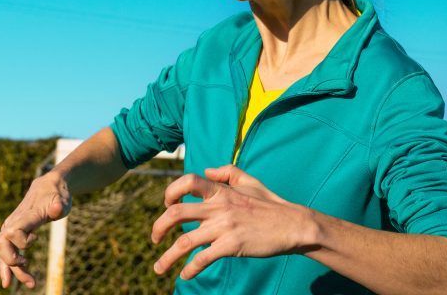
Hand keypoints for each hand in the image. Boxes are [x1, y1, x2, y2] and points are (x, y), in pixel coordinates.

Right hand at [0, 173, 71, 288]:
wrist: (48, 186)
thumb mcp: (62, 200)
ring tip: (30, 284)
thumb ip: (58, 206)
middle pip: (2, 246)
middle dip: (12, 262)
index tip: (35, 239)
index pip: (13, 232)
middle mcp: (13, 223)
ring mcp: (10, 229)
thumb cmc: (56, 195)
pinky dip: (8, 268)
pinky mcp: (12, 235)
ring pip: (3, 253)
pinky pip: (5, 254)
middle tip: (29, 271)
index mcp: (24, 216)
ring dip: (13, 271)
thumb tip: (56, 210)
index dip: (21, 241)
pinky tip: (9, 282)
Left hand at [151, 166, 318, 279]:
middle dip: (158, 227)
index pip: (188, 181)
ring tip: (158, 268)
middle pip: (176, 213)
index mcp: (222, 191)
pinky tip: (185, 275)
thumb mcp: (250, 181)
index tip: (166, 204)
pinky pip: (202, 259)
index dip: (171, 191)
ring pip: (184, 242)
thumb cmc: (271, 204)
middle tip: (154, 238)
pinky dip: (190, 269)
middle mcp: (219, 207)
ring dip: (166, 257)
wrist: (292, 225)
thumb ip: (228, 172)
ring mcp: (224, 227)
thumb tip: (206, 171)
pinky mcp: (231, 245)